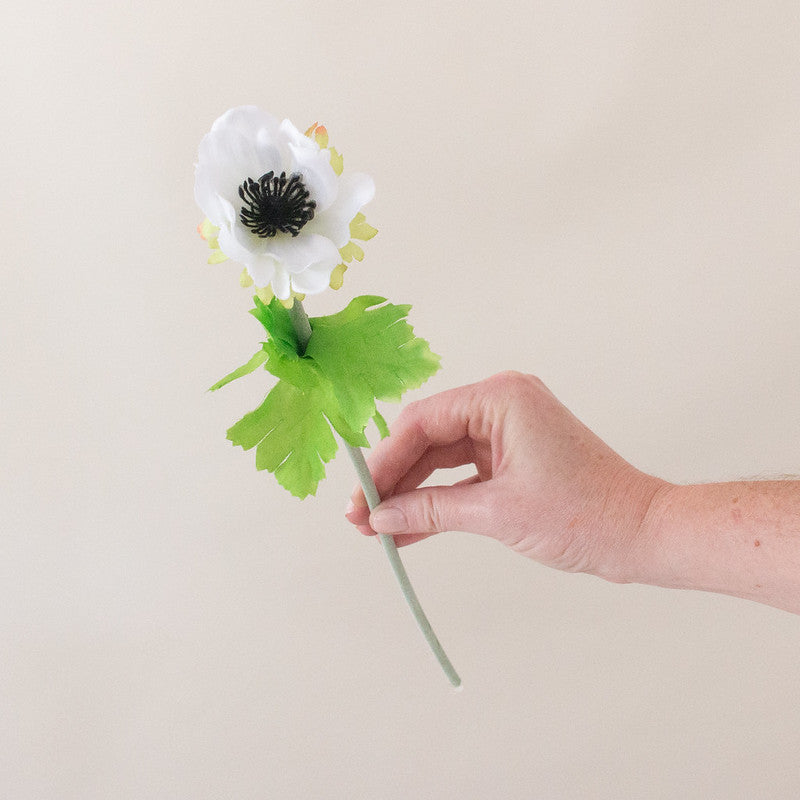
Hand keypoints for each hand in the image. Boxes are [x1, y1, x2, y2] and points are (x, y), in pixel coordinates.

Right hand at [346, 372, 664, 579]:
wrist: (641, 535)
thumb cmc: (584, 515)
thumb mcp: (496, 512)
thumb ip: (431, 509)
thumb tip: (381, 517)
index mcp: (500, 398)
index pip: (422, 422)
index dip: (385, 460)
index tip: (360, 497)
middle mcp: (501, 404)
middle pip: (427, 438)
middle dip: (394, 479)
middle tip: (361, 518)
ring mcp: (507, 430)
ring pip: (441, 458)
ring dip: (411, 492)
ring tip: (377, 528)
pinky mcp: (512, 456)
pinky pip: (462, 474)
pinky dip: (438, 499)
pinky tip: (408, 527)